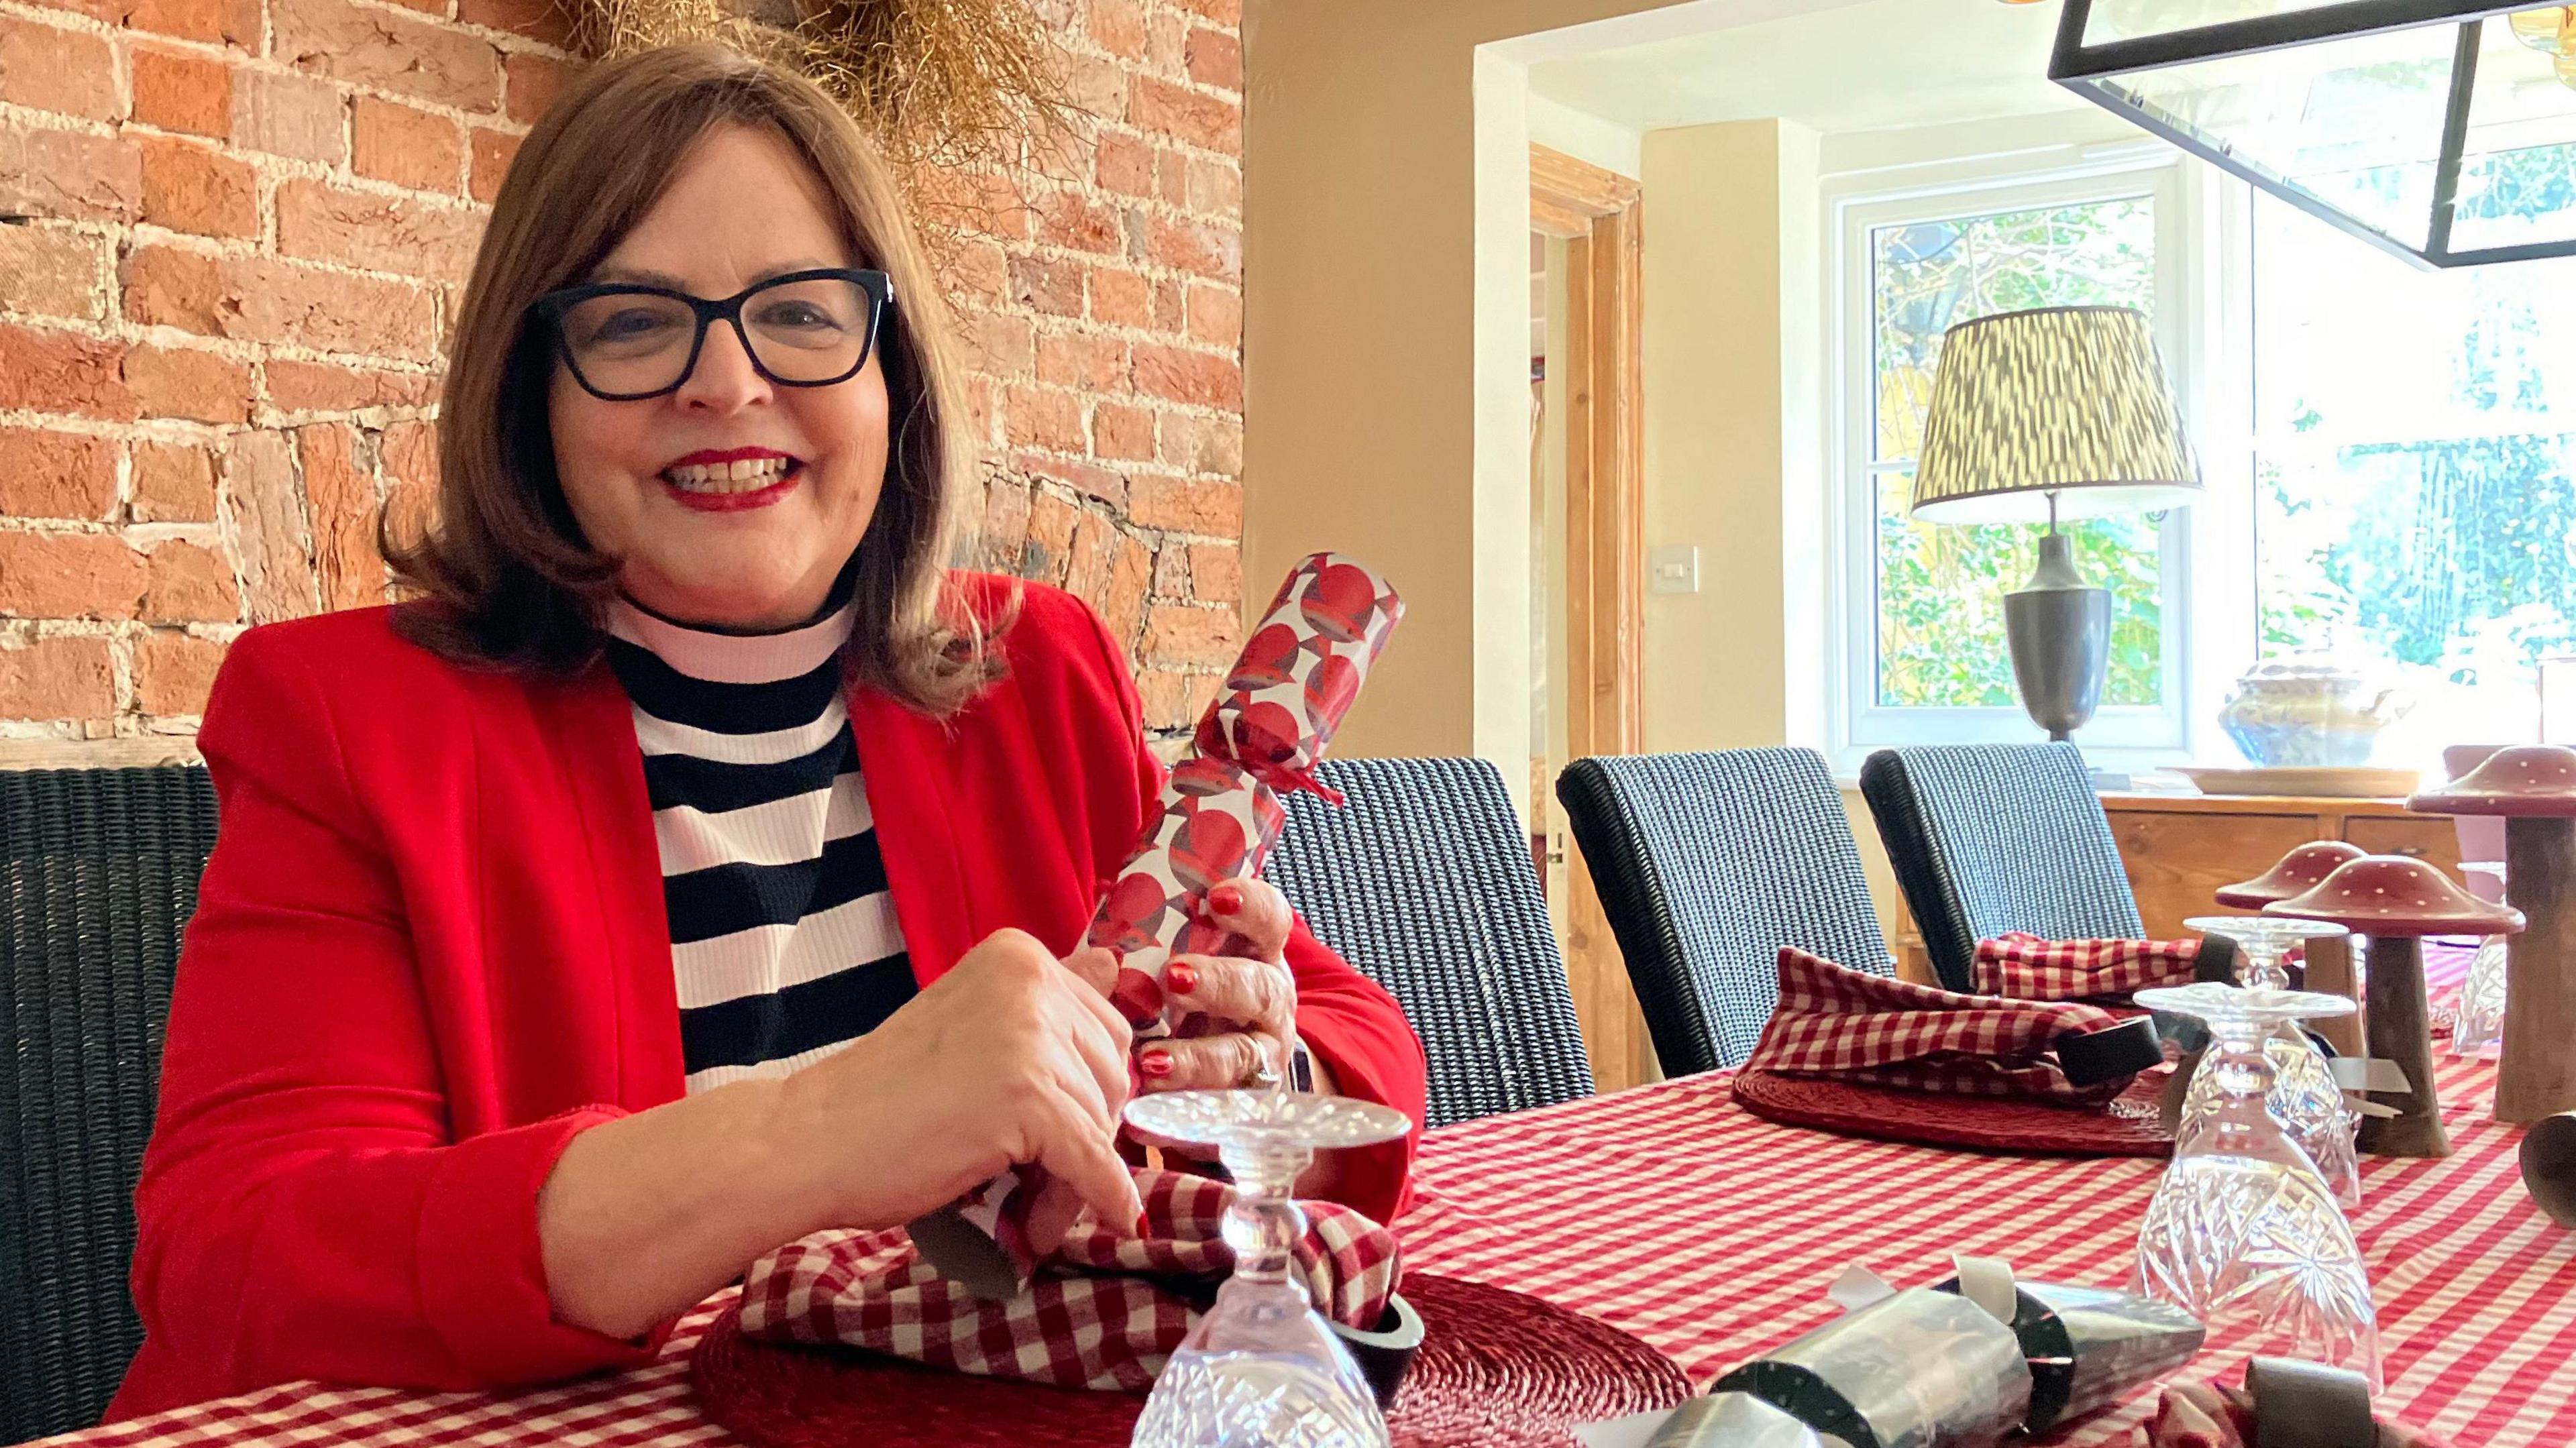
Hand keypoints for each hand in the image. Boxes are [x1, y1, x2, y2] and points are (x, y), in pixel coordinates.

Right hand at [778, 927, 1142, 1247]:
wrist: (810, 1139)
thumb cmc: (882, 1096)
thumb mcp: (974, 1025)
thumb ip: (1041, 1001)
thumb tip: (1114, 964)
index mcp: (1019, 955)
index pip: (1104, 1030)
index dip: (1084, 1092)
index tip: (1048, 1130)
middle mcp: (1031, 980)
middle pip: (1111, 1075)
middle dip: (1086, 1135)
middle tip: (1036, 1180)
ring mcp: (1031, 1037)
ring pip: (1102, 1125)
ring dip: (1074, 1178)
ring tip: (1025, 1207)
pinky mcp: (1029, 1099)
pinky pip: (1094, 1163)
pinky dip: (1102, 1198)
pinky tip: (1109, 1221)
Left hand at [1136, 877, 1298, 1092]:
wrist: (1219, 1068)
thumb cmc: (1183, 999)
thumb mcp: (1169, 965)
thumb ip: (1136, 956)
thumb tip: (1096, 958)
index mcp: (1256, 954)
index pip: (1270, 920)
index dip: (1251, 907)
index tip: (1216, 899)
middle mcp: (1270, 1001)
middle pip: (1260, 987)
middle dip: (1219, 982)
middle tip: (1174, 977)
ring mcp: (1264, 1053)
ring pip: (1245, 1054)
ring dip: (1199, 1055)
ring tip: (1152, 1058)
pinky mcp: (1247, 1100)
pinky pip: (1225, 1105)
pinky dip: (1188, 1102)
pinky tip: (1152, 1098)